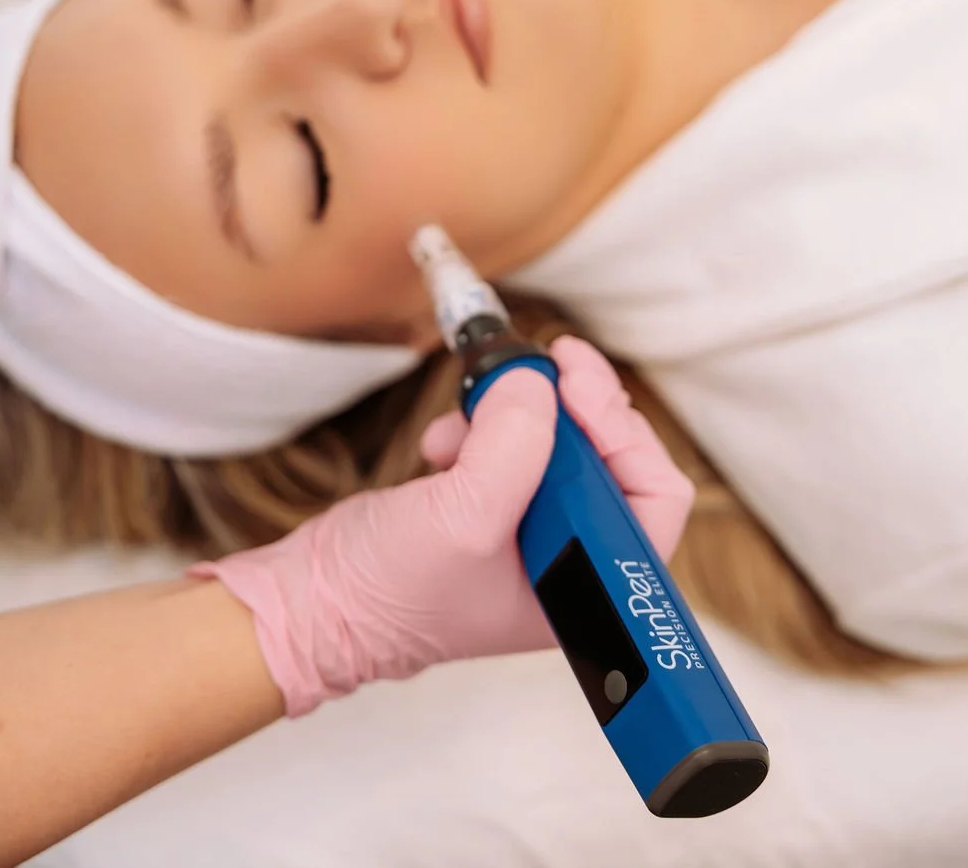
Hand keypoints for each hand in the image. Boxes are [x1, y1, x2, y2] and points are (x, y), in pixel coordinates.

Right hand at [191, 336, 694, 717]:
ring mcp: (528, 530)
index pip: (654, 497)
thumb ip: (511, 444)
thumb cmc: (387, 593)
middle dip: (570, 410)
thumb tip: (537, 380)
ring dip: (517, 415)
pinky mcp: (488, 505)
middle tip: (540, 365)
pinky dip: (481, 427)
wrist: (312, 602)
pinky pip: (511, 445)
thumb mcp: (461, 515)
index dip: (625, 433)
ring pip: (559, 444)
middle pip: (611, 457)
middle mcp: (568, 559)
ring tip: (470, 417)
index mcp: (584, 585)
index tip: (576, 386)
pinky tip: (444, 444)